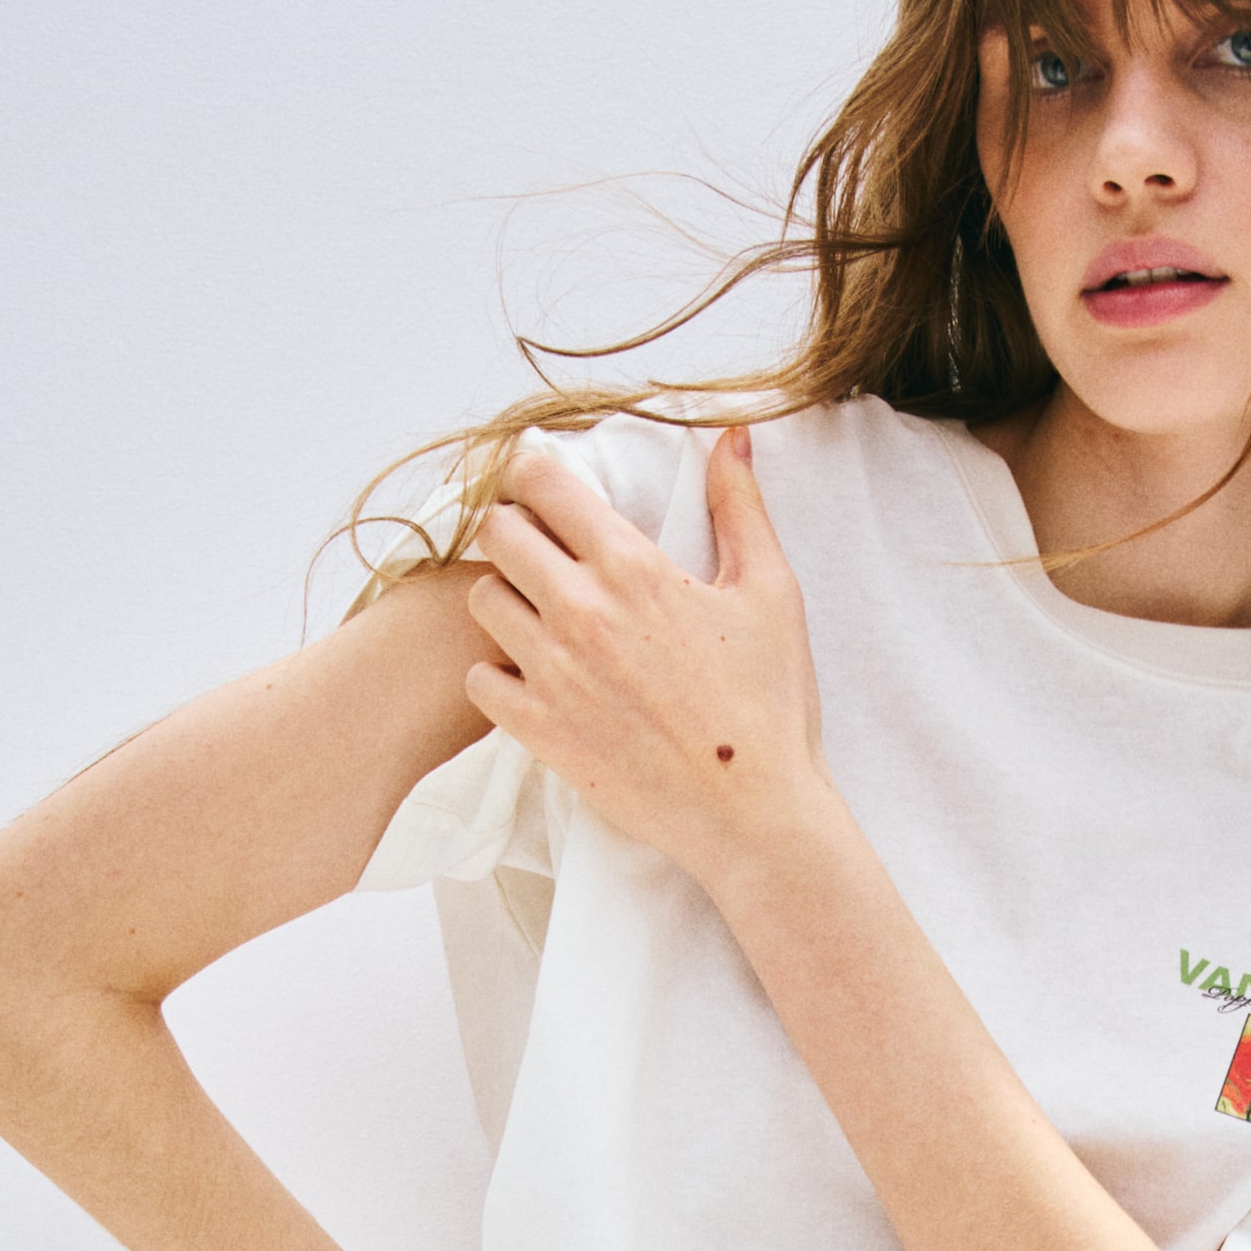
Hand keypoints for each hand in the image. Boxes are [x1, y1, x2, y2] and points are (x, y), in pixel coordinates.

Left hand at [464, 425, 835, 892]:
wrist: (753, 814)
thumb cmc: (770, 706)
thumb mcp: (771, 594)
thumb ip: (741, 507)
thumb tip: (731, 436)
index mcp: (632, 568)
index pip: (541, 483)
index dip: (535, 476)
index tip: (547, 491)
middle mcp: (580, 612)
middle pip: (496, 532)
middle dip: (514, 530)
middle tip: (541, 552)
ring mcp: (553, 674)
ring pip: (482, 601)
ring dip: (506, 600)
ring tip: (541, 616)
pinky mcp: (540, 731)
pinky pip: (479, 679)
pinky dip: (499, 673)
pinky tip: (535, 677)